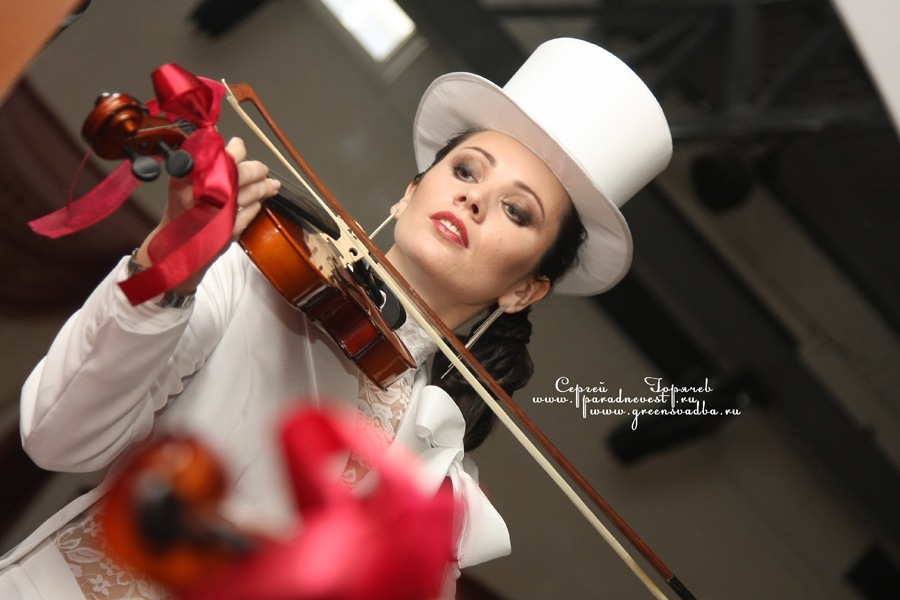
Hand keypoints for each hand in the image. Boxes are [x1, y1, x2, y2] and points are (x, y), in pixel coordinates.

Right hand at [135, 137, 280, 291]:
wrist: (177, 248)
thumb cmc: (182, 213)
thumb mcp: (183, 184)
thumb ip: (205, 165)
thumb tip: (231, 146)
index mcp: (186, 180)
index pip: (218, 157)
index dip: (234, 150)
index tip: (239, 145)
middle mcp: (201, 196)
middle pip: (240, 174)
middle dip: (255, 169)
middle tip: (262, 168)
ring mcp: (217, 214)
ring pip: (250, 193)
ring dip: (263, 186)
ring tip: (271, 183)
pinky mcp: (229, 230)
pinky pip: (250, 212)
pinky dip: (256, 205)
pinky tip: (259, 201)